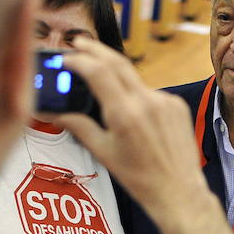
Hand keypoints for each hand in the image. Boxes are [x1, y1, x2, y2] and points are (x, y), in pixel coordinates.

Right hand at [53, 39, 212, 220]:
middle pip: (117, 62)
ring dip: (116, 74)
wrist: (178, 191)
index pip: (98, 72)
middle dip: (95, 49)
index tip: (68, 58)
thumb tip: (55, 114)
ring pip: (134, 79)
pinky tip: (130, 108)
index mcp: (124, 114)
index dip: (80, 60)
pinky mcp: (176, 105)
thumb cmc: (139, 178)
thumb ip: (79, 127)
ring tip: (100, 77)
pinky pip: (150, 92)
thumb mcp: (104, 153)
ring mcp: (165, 101)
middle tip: (79, 42)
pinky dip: (135, 94)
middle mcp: (146, 102)